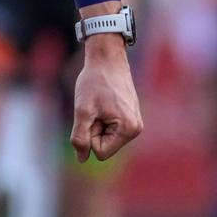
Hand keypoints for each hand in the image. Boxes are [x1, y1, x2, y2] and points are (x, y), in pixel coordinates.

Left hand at [71, 38, 142, 161]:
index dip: (89, 135)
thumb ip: (80, 137)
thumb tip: (82, 159)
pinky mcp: (130, 116)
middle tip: (96, 107)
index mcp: (129, 129)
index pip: (100, 152)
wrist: (107, 57)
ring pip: (107, 137)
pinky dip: (103, 118)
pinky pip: (111, 128)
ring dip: (98, 123)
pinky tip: (105, 102)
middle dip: (95, 129)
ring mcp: (135, 122)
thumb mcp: (82, 110)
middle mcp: (136, 129)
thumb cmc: (95, 81)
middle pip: (105, 146)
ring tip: (100, 103)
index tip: (92, 113)